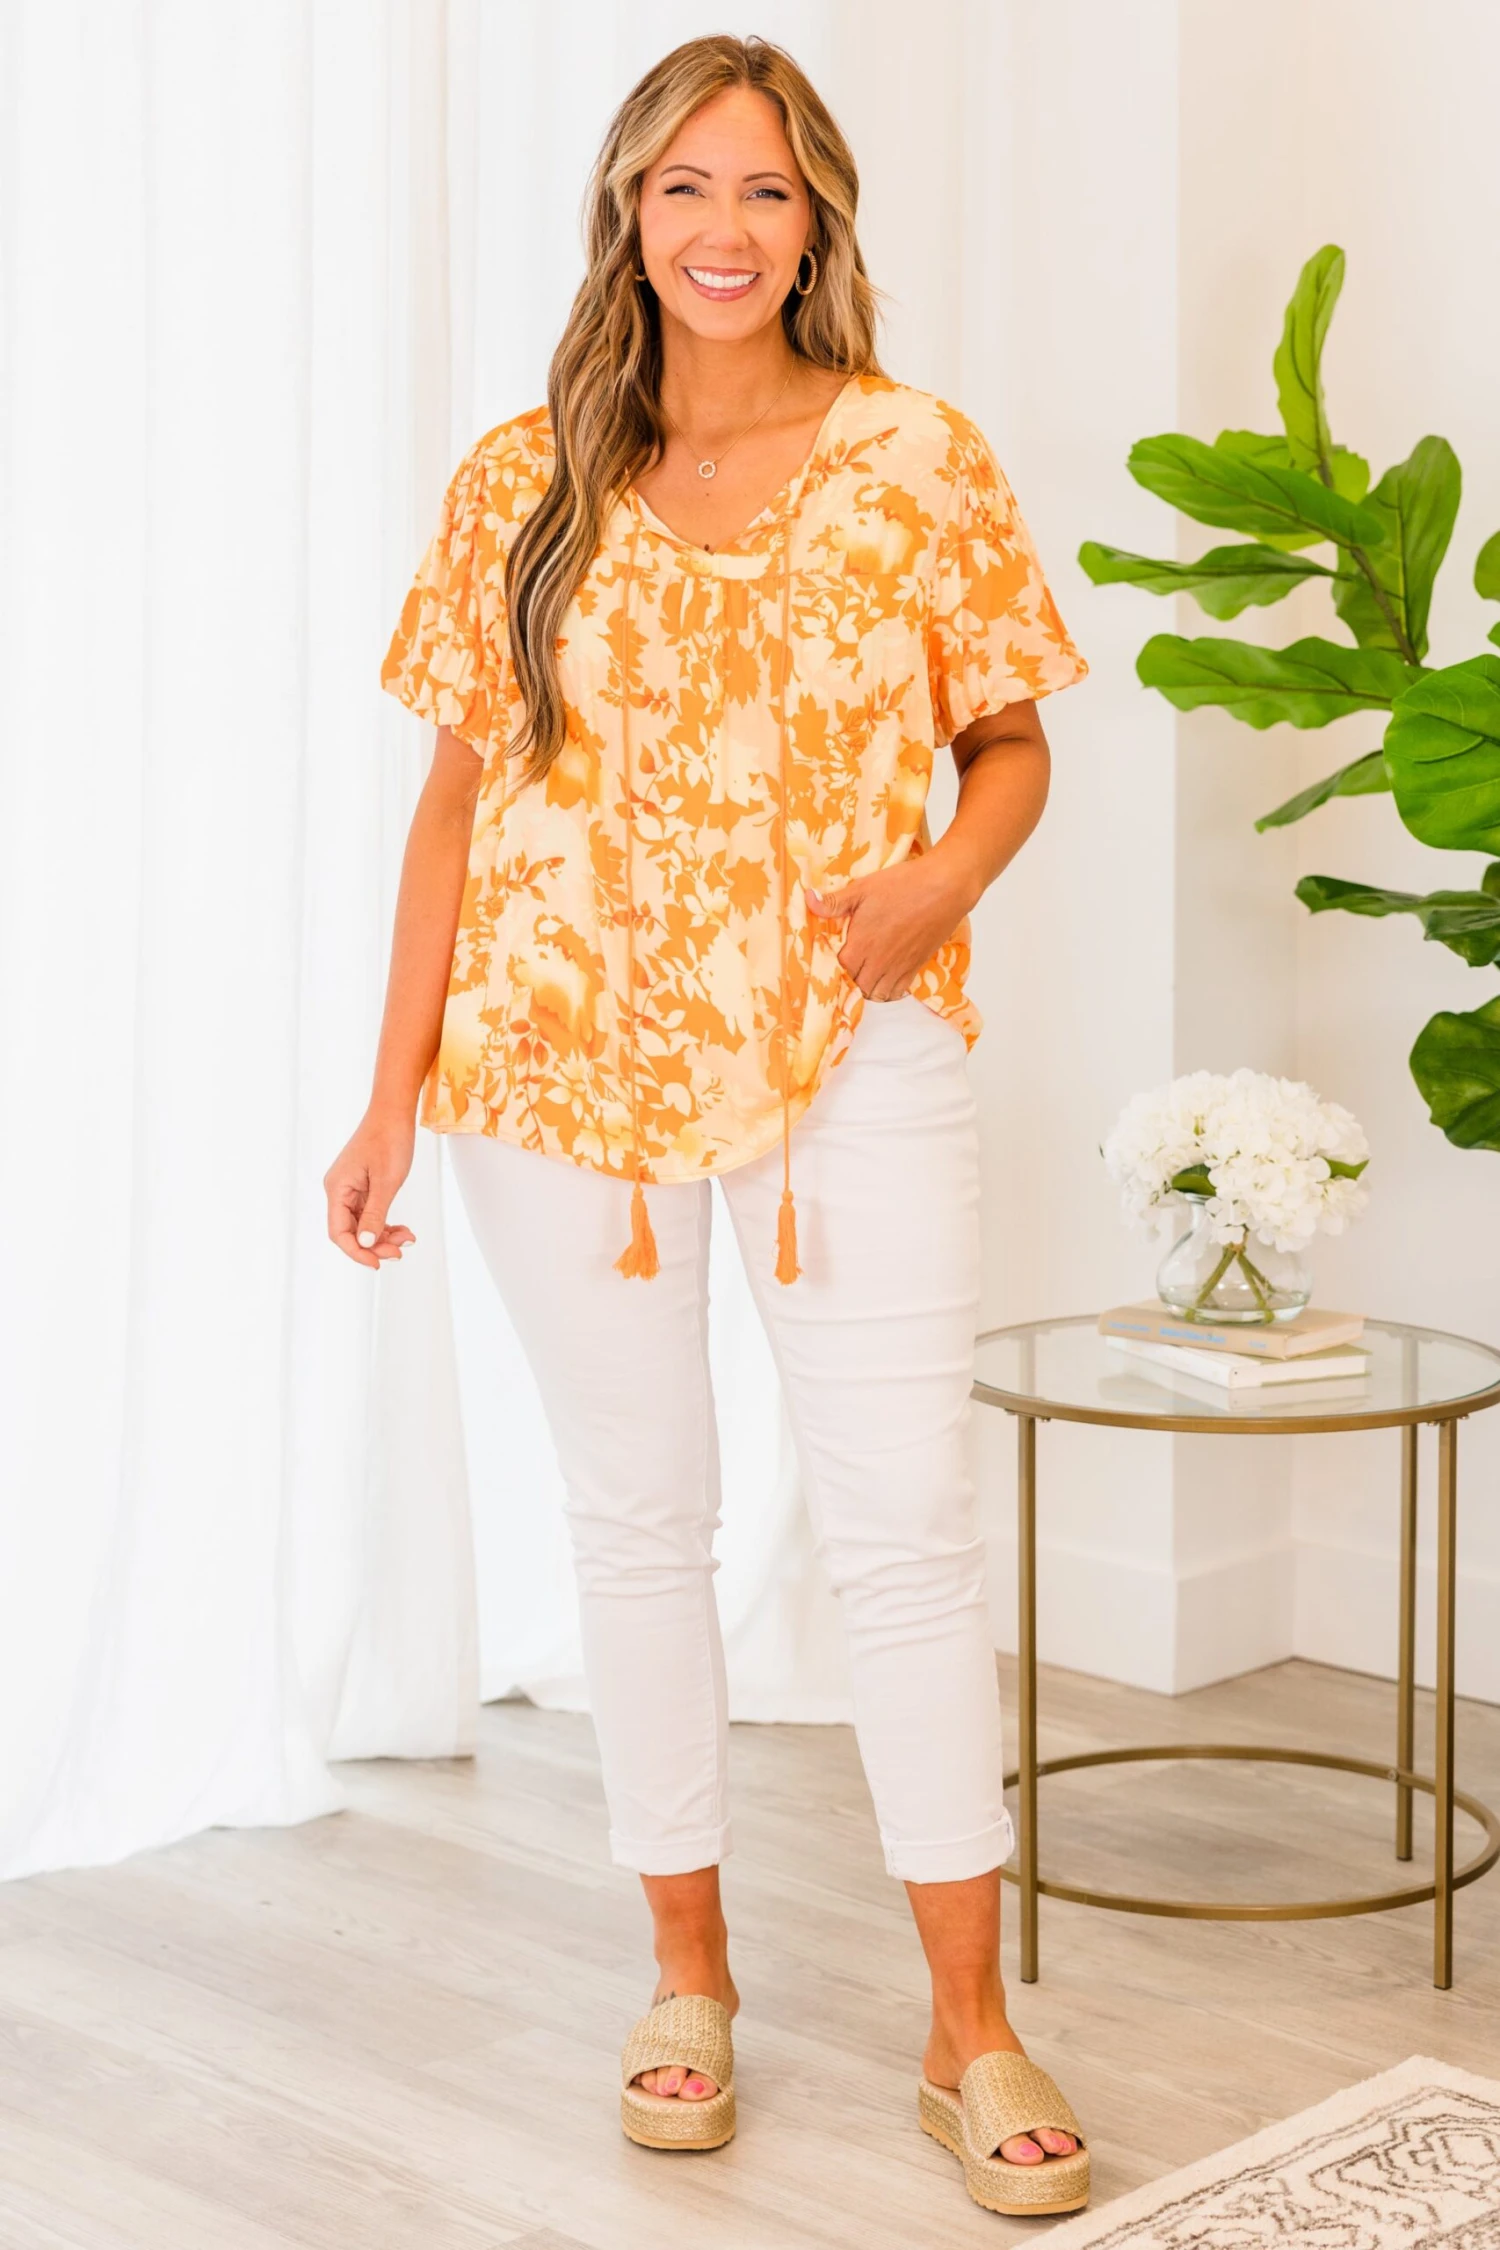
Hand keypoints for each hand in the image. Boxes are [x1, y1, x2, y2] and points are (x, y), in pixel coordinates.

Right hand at [323, 1109, 417, 1268]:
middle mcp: (339, 1190)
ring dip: (383, 1236)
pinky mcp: (363, 1186)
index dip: (356, 1251)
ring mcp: (350, 1188)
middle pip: (350, 1231)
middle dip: (374, 1245)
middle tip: (400, 1251)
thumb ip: (375, 1214)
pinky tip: (403, 1230)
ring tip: (407, 1239)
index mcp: (337, 1188)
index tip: (378, 1263)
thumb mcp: (386, 1181)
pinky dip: (386, 1223)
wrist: (394, 1111)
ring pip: (363, 1224)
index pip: (338, 1232)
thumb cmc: (389, 1140)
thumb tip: (364, 1244)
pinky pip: (370, 1213)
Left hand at [805, 856, 974, 1001]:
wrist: (944, 888)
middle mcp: (878, 962)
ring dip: (869, 986)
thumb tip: (807, 900)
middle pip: (857, 985)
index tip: (840, 951)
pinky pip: (897, 991)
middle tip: (853, 962)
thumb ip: (834, 902)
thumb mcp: (862, 888)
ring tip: (867, 971)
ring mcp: (898, 967)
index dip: (837, 962)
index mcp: (861, 944)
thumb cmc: (903, 885)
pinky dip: (889, 989)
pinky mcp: (916, 967)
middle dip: (852, 977)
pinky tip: (887, 975)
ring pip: (876, 993)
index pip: (839, 968)